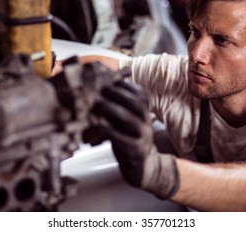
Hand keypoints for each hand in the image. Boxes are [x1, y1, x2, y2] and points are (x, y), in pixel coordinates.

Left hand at [93, 80, 179, 198]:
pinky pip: (123, 140)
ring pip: (130, 120)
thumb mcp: (125, 121)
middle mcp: (147, 122)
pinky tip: (99, 128)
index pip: (140, 94)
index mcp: (145, 112)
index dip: (125, 85)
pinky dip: (110, 132)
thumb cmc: (128, 139)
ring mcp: (144, 137)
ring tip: (98, 105)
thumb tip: (98, 89)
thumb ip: (117, 107)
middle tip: (101, 89)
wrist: (142, 167)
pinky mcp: (136, 151)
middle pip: (137, 104)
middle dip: (118, 94)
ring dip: (113, 110)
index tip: (109, 78)